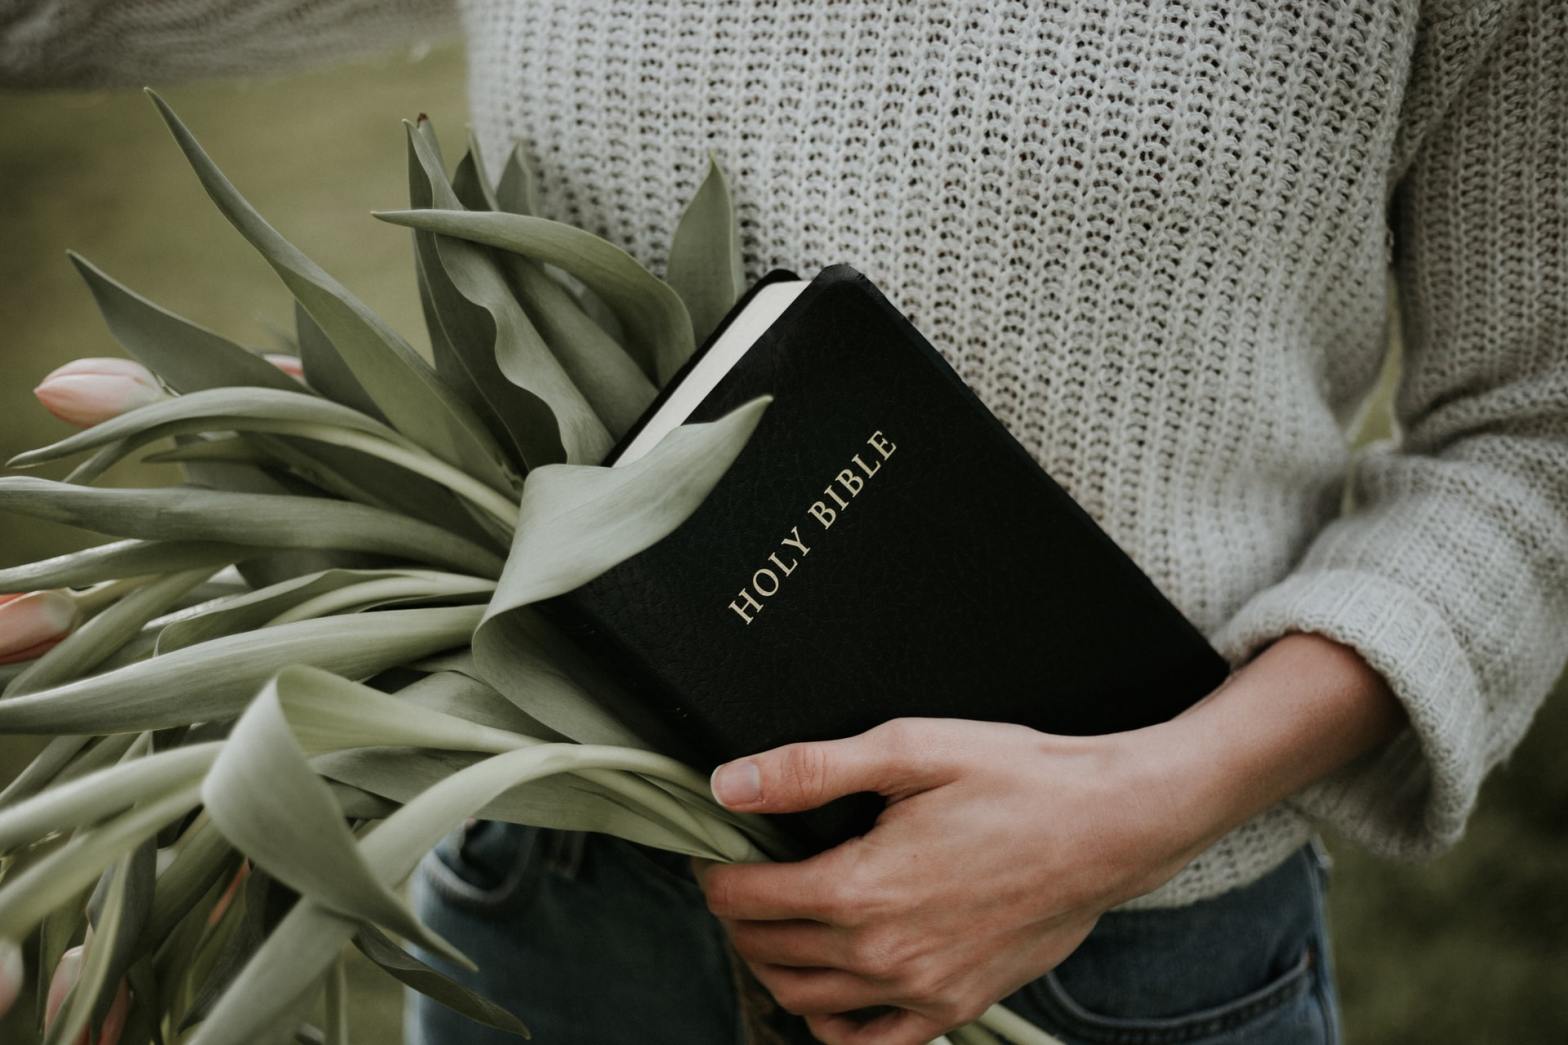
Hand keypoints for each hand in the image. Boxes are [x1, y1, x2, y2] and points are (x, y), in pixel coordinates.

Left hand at [694, 633, 1404, 1044]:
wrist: (1109, 825)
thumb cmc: (1017, 781)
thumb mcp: (908, 750)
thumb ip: (810, 770)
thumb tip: (730, 783)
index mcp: (861, 888)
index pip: (747, 899)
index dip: (715, 875)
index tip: (712, 855)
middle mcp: (883, 953)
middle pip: (768, 952)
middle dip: (737, 919)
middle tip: (738, 884)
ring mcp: (921, 990)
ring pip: (807, 1003)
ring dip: (773, 967)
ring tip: (774, 929)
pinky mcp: (956, 1006)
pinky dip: (835, 1030)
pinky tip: (830, 996)